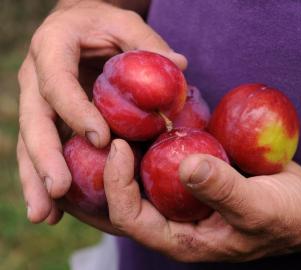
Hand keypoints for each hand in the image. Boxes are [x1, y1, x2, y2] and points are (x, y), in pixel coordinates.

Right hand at [17, 0, 186, 224]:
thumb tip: (180, 66)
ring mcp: (37, 102)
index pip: (59, 83)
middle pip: (34, 121)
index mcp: (52, 48)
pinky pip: (41, 152)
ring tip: (43, 215)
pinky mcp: (46, 120)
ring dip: (35, 180)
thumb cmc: (103, 24)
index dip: (76, 112)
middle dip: (45, 157)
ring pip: (29, 143)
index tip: (101, 140)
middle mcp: (36, 78)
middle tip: (59, 189)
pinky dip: (43, 180)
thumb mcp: (125, 24)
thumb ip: (148, 44)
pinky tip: (51, 211)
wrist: (78, 26)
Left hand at [82, 139, 300, 261]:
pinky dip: (146, 144)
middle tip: (75, 143)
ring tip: (94, 129)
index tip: (117, 145)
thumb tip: (186, 164)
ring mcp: (181, 199)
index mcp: (181, 239)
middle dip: (94, 177)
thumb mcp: (258, 207)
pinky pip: (159, 162)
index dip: (116, 184)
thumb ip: (223, 189)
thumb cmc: (285, 215)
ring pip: (137, 180)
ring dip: (116, 158)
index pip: (131, 218)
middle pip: (120, 203)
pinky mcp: (191, 178)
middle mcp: (174, 220)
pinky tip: (136, 122)